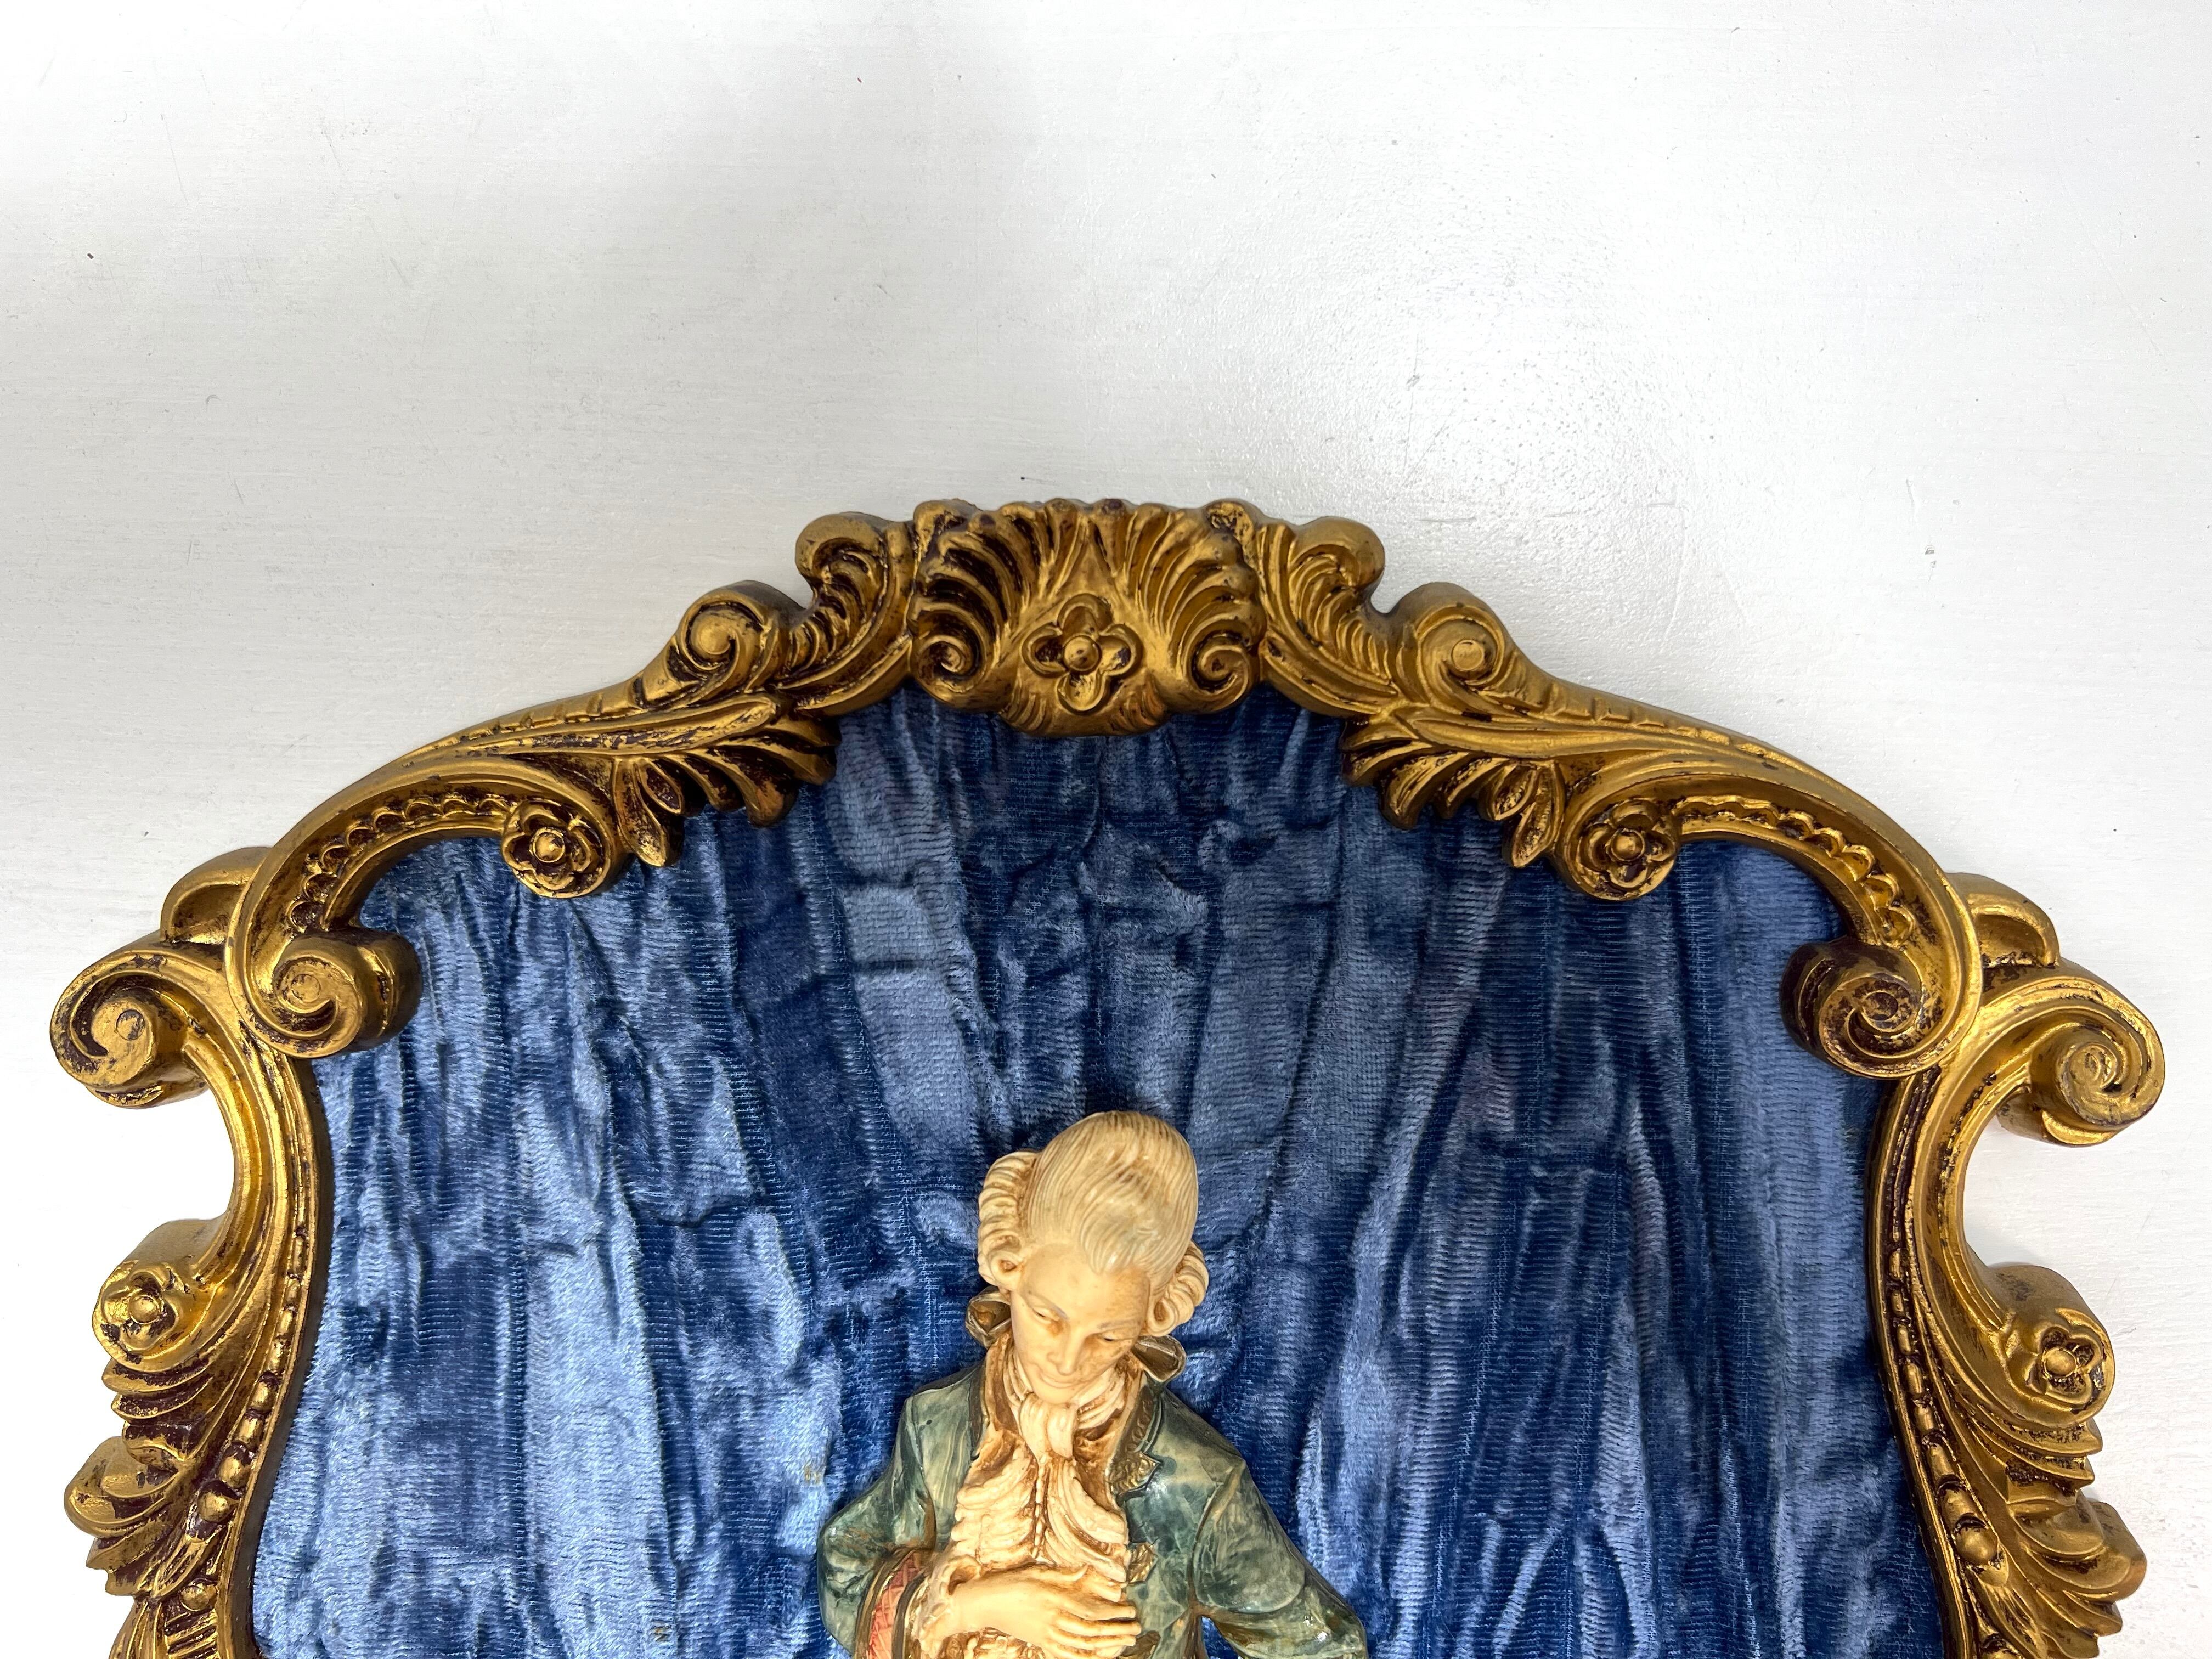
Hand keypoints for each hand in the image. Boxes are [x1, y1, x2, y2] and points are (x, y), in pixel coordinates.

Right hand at [946, 1563, 1140, 1658]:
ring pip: (1082, 1645)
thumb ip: (1065, 1576)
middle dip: (1116, 1630)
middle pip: (1091, 1629)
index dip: (1112, 1612)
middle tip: (1136, 1628)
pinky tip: (1099, 1656)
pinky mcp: (1041, 1643)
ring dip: (1107, 1645)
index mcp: (1053, 1598)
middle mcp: (1052, 1619)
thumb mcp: (1038, 1573)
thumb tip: (1089, 1572)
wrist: (985, 1603)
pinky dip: (1085, 1658)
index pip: (1090, 1609)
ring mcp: (1046, 1635)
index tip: (1130, 1609)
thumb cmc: (1012, 1583)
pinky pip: (1066, 1655)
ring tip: (1126, 1641)